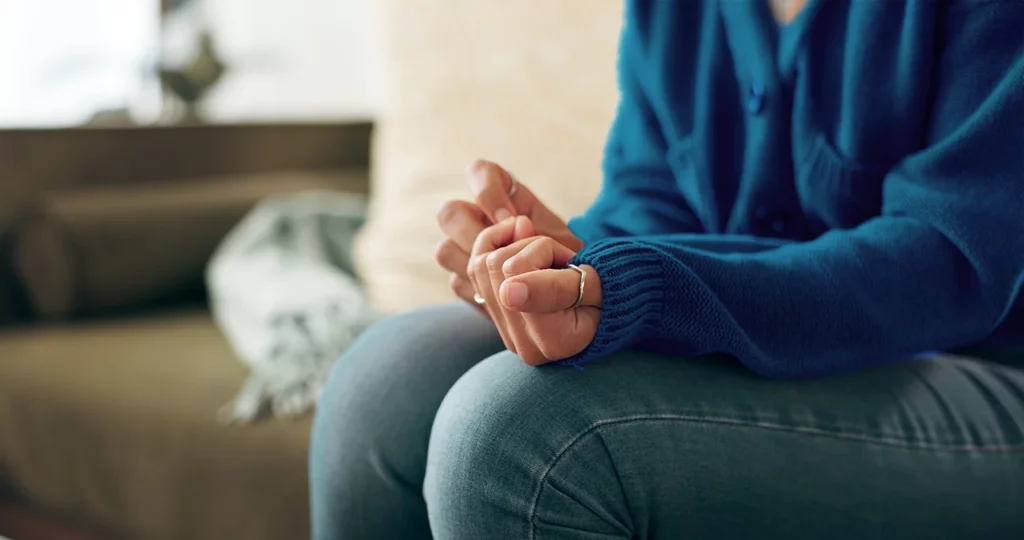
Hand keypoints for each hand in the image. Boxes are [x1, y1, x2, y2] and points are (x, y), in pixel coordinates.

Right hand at [435, 159, 582, 312]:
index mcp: (506, 197)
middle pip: (450, 213)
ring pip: (445, 250)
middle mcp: (480, 219)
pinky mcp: (467, 282)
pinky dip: (479, 290)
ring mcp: (468, 252)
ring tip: (508, 279)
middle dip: (473, 234)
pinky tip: (506, 297)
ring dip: (474, 265)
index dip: (488, 192)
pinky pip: (457, 283)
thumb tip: (519, 225)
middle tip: (505, 255)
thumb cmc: (571, 263)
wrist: (572, 296)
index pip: (479, 172)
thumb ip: (542, 232)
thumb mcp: (566, 243)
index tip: (514, 221)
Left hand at [469, 216, 600, 364]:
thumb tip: (507, 291)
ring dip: (514, 248)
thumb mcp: (595, 286)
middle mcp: (523, 343)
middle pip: (495, 265)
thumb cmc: (607, 292)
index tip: (570, 262)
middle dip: (528, 247)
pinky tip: (519, 245)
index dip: (543, 250)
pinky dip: (494, 247)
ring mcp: (505, 332)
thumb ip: (556, 288)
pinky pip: (474, 270)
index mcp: (553, 340)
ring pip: (481, 263)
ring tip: (545, 260)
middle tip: (559, 259)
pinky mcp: (493, 316)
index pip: (515, 271)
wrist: (607, 305)